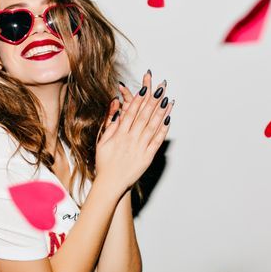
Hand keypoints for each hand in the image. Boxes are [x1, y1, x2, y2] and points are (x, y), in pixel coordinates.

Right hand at [95, 70, 173, 193]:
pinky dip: (163, 131)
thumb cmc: (104, 162)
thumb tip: (116, 106)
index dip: (139, 99)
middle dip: (153, 101)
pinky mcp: (147, 157)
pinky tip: (168, 120)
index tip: (145, 88)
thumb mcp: (102, 141)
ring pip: (152, 127)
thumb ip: (110, 123)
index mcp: (119, 134)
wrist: (110, 183)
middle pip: (144, 116)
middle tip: (161, 88)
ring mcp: (140, 148)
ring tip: (168, 101)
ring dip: (161, 113)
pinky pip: (156, 142)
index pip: (130, 112)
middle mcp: (130, 139)